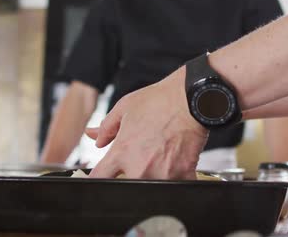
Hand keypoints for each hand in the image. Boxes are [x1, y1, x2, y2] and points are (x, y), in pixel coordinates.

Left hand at [87, 69, 208, 178]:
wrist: (192, 98)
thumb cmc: (161, 100)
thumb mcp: (125, 107)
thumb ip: (107, 127)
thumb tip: (95, 138)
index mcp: (122, 152)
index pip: (99, 177)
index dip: (100, 177)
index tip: (106, 175)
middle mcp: (140, 168)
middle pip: (126, 187)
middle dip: (130, 176)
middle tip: (142, 159)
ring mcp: (162, 174)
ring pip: (152, 188)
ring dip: (155, 178)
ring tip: (161, 158)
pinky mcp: (183, 174)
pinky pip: (178, 187)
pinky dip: (177, 178)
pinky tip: (177, 164)